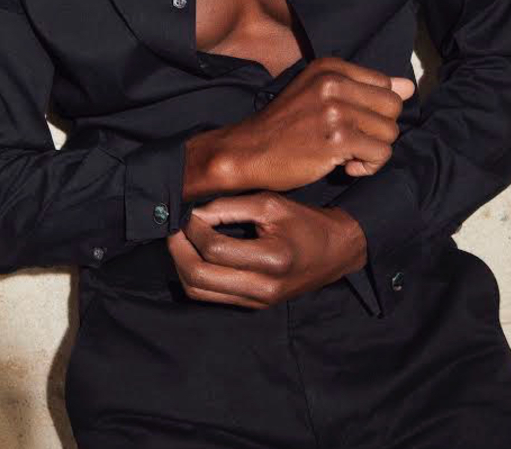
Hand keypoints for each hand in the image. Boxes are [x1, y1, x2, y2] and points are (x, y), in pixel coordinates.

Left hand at [165, 191, 366, 308]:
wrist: (335, 252)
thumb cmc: (305, 222)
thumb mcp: (271, 204)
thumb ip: (230, 207)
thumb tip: (194, 212)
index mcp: (272, 260)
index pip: (215, 249)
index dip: (194, 228)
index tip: (190, 212)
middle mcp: (263, 288)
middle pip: (199, 278)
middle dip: (178, 250)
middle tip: (175, 228)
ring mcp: (256, 302)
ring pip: (199, 292)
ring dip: (182, 265)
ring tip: (181, 241)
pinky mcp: (252, 306)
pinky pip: (211, 296)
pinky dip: (195, 276)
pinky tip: (195, 255)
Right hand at [213, 57, 414, 193]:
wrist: (248, 151)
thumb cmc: (284, 127)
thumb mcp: (319, 95)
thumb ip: (365, 88)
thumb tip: (410, 86)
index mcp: (330, 67)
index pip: (385, 85)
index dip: (374, 111)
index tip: (351, 123)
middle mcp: (334, 83)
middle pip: (393, 107)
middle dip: (378, 131)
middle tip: (351, 142)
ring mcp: (335, 110)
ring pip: (390, 132)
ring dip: (373, 151)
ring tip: (346, 154)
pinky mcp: (337, 139)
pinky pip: (380, 155)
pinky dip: (367, 167)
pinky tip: (344, 167)